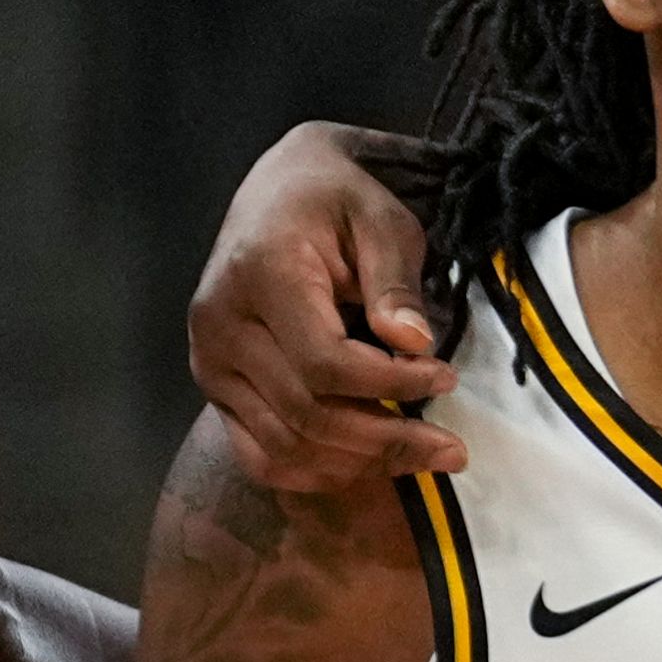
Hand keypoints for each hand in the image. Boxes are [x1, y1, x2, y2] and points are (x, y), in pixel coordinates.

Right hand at [183, 123, 462, 490]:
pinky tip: (369, 464)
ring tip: (422, 456)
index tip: (446, 378)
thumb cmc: (337, 200)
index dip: (391, 385)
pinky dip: (316, 471)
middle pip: (305, 416)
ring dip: (358, 465)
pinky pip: (260, 454)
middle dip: (386, 440)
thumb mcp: (382, 220)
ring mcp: (209, 362)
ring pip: (283, 448)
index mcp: (260, 274)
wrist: (278, 190)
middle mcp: (220, 325)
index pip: (325, 363)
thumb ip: (395, 282)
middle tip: (452, 448)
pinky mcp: (213, 387)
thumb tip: (414, 343)